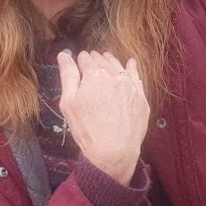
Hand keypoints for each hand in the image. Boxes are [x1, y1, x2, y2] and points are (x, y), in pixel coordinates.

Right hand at [56, 50, 148, 185]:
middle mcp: (114, 75)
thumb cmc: (87, 129)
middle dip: (95, 59)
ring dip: (111, 61)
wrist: (114, 151)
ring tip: (106, 59)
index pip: (86, 59)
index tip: (79, 61)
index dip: (80, 59)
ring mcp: (130, 86)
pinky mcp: (141, 97)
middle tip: (91, 60)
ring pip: (119, 66)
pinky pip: (136, 76)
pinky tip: (130, 63)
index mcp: (94, 75)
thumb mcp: (69, 103)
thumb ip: (67, 76)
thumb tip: (64, 55)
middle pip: (103, 60)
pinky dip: (132, 68)